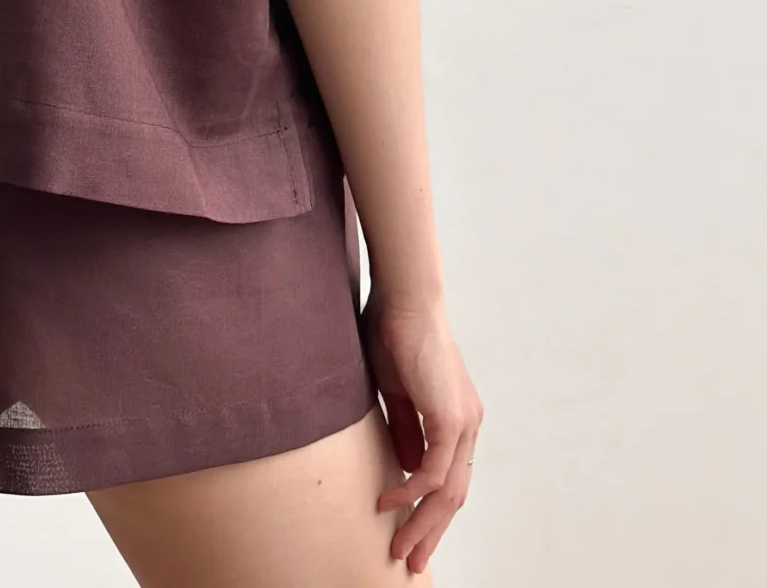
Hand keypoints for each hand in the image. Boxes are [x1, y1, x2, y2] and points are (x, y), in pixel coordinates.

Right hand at [361, 284, 481, 575]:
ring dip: (423, 523)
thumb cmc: (394, 334)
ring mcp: (463, 423)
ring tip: (400, 547)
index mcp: (456, 418)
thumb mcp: (396, 392)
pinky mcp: (450, 418)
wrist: (404, 298)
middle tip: (408, 559)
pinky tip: (390, 502)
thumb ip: (404, 429)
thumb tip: (407, 469)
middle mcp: (467, 425)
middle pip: (454, 495)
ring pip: (448, 492)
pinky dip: (411, 491)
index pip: (448, 477)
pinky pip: (434, 471)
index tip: (408, 532)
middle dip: (430, 531)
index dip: (429, 509)